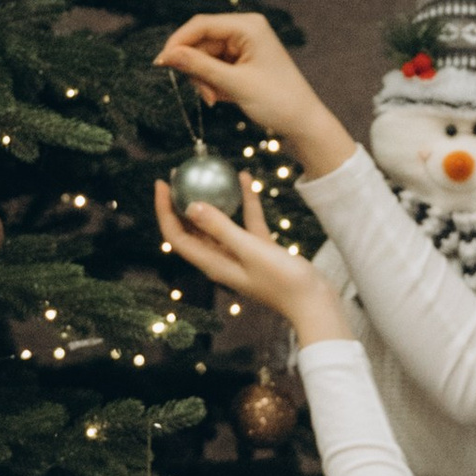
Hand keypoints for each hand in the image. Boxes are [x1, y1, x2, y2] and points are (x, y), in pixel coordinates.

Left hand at [154, 176, 349, 344]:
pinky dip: (244, 201)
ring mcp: (239, 254)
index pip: (177, 236)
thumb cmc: (282, 280)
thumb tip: (191, 206)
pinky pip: (245, 221)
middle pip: (192, 229)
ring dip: (212, 200)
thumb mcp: (250, 249)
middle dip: (181, 203)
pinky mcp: (258, 249)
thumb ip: (221, 227)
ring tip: (206, 175)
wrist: (314, 301)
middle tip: (178, 176)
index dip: (165, 211)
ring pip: (218, 223)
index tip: (162, 184)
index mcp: (212, 263)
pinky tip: (245, 178)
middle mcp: (221, 259)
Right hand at [155, 12, 348, 168]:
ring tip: (216, 99)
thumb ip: (199, 67)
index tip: (161, 63)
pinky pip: (214, 67)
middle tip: (205, 95)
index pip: (201, 25)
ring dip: (204, 80)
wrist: (302, 123)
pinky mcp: (242, 61)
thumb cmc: (277, 100)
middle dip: (197, 70)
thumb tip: (167, 55)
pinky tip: (221, 98)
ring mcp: (243, 46)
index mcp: (248, 26)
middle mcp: (245, 30)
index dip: (178, 42)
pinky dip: (212, 83)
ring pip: (204, 57)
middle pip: (200, 42)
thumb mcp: (234, 84)